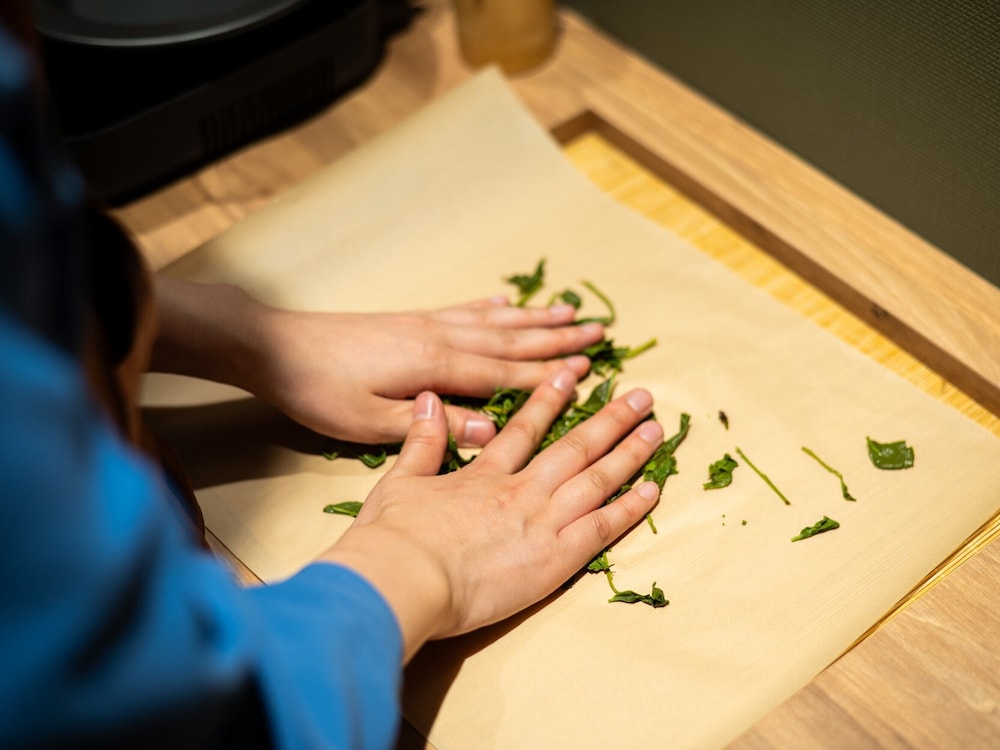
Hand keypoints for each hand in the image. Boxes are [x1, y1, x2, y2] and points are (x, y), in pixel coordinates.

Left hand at [247, 296, 604, 445]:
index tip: (589, 368)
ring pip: (493, 321)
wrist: (275, 345)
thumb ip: (431, 426)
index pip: (504, 374)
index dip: (548, 374)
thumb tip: (489, 430)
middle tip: (599, 331)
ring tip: (569, 311)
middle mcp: (439, 338)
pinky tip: (506, 303)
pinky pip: (463, 311)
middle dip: (556, 338)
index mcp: (434, 367)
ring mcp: (425, 324)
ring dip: (534, 319)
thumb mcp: (370, 422)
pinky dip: (491, 308)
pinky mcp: (410, 321)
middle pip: (510, 340)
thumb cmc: (319, 390)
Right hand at [319, 368, 663, 661]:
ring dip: (630, 452)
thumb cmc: (394, 537)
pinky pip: (602, 527)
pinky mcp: (555, 559)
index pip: (525, 430)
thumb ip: (421, 440)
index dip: (550, 400)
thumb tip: (430, 399)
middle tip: (640, 395)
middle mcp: (521, 491)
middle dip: (611, 419)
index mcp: (485, 475)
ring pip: (596, 479)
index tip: (571, 377)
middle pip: (575, 447)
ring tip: (657, 429)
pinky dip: (630, 507)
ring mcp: (542, 522)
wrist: (404, 577)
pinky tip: (653, 489)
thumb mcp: (400, 481)